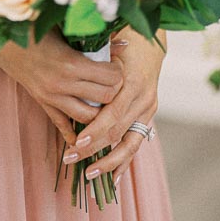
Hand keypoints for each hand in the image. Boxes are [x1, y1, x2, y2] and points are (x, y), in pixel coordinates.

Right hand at [0, 27, 124, 146]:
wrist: (3, 40)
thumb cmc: (37, 28)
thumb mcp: (67, 30)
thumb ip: (97, 39)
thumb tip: (126, 44)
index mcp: (71, 63)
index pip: (110, 77)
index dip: (119, 71)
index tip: (117, 63)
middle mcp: (63, 84)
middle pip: (105, 98)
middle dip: (115, 90)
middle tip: (114, 80)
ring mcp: (52, 97)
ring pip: (87, 117)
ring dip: (99, 110)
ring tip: (103, 99)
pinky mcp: (43, 103)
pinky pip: (61, 124)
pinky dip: (73, 133)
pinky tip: (81, 138)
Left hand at [62, 29, 164, 184]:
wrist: (151, 39)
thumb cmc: (122, 40)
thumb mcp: (108, 45)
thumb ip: (93, 62)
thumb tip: (69, 69)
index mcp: (133, 81)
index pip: (113, 113)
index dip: (95, 130)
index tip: (76, 142)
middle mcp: (143, 97)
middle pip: (118, 131)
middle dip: (94, 149)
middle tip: (70, 158)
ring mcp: (148, 108)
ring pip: (130, 143)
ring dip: (109, 162)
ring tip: (89, 175)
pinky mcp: (148, 115)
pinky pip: (137, 143)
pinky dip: (125, 161)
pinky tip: (114, 180)